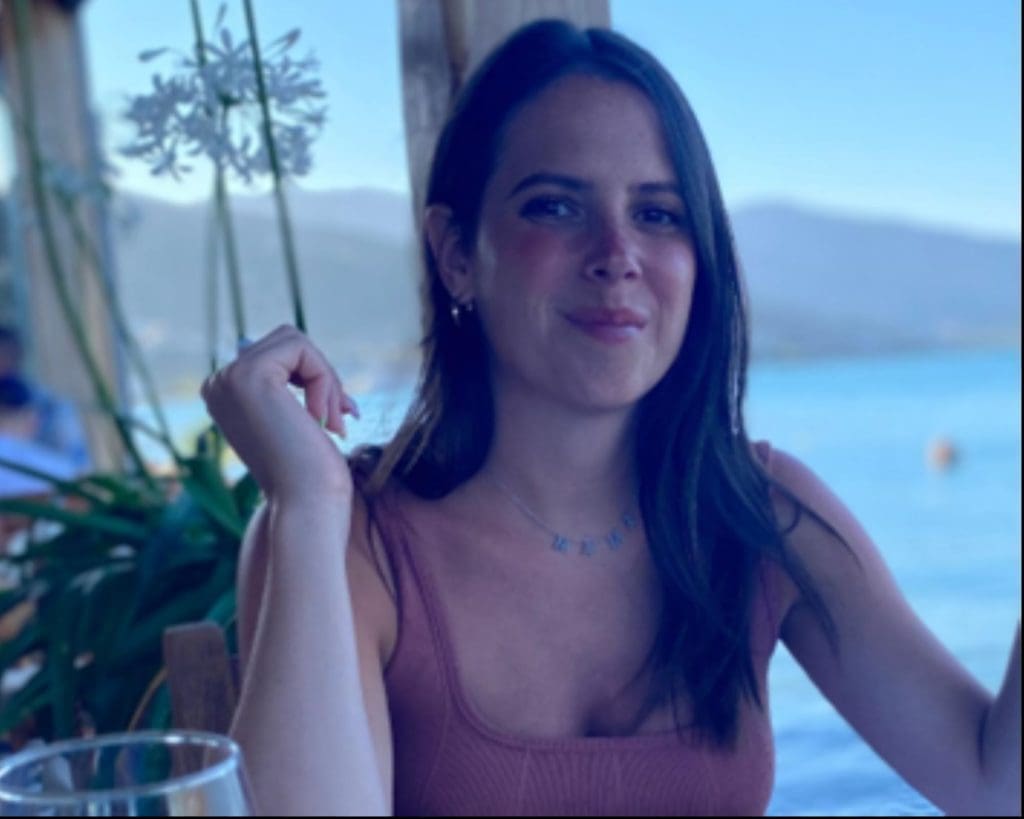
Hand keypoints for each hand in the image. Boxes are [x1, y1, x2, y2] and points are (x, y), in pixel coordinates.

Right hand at [200, 325, 359, 503]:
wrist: (305, 505)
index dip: (314, 379)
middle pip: (288, 342)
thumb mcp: (294, 418)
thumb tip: (288, 340)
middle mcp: (218, 382)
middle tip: (340, 418)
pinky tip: (322, 419)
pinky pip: (303, 350)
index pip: (278, 355)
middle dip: (323, 376)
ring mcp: (229, 377)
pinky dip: (325, 380)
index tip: (335, 417)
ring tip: (333, 420)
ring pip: (296, 342)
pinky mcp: (251, 375)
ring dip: (326, 379)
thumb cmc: (309, 471)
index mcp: (223, 393)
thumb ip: (285, 383)